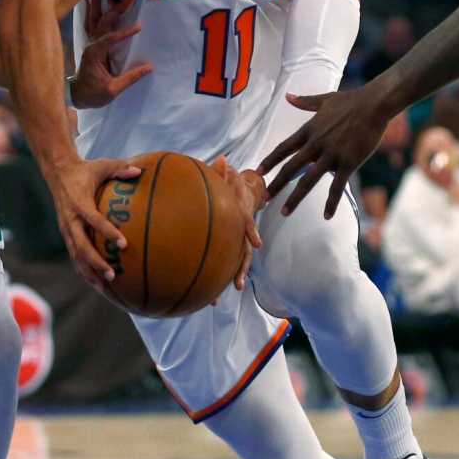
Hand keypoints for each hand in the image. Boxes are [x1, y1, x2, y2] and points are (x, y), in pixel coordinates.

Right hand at [46, 157, 140, 287]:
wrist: (58, 172)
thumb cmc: (85, 169)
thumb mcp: (102, 165)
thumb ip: (120, 168)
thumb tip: (140, 170)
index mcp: (79, 203)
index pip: (94, 220)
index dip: (107, 232)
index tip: (123, 243)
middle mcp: (70, 219)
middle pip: (81, 246)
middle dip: (96, 262)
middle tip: (112, 275)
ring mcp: (66, 229)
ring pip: (76, 255)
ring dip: (89, 271)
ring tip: (105, 288)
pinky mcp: (67, 234)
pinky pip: (75, 255)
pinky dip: (84, 269)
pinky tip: (97, 283)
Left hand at [70, 0, 153, 108]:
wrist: (76, 96)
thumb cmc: (92, 94)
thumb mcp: (112, 90)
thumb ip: (130, 78)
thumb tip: (149, 67)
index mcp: (94, 54)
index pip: (110, 39)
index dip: (125, 32)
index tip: (139, 27)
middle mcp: (91, 45)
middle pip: (103, 23)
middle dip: (114, 9)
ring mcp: (90, 43)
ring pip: (94, 19)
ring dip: (98, 4)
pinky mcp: (92, 44)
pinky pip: (90, 23)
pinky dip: (90, 11)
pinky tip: (88, 0)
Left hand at [211, 158, 265, 289]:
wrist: (245, 197)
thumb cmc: (234, 187)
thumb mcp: (231, 178)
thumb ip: (224, 172)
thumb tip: (221, 159)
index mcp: (243, 217)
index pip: (249, 225)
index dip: (253, 232)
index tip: (257, 244)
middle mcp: (242, 235)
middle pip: (244, 254)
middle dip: (240, 270)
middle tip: (236, 285)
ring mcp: (236, 243)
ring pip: (234, 265)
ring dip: (226, 281)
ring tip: (215, 300)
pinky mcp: (228, 248)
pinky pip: (222, 264)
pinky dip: (212, 279)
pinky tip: (202, 295)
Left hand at [260, 86, 391, 218]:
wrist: (374, 104)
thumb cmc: (351, 100)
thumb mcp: (325, 99)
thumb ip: (305, 101)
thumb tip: (288, 96)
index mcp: (310, 129)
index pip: (284, 148)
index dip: (270, 161)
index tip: (258, 172)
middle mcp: (316, 144)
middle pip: (291, 168)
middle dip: (276, 184)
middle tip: (263, 199)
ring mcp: (332, 154)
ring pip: (308, 180)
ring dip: (294, 198)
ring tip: (284, 212)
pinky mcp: (348, 163)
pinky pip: (337, 186)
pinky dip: (331, 202)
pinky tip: (326, 216)